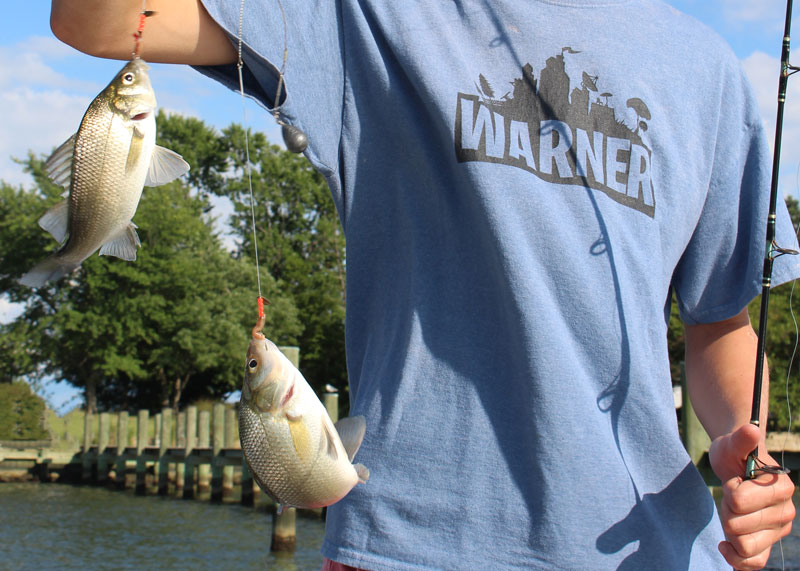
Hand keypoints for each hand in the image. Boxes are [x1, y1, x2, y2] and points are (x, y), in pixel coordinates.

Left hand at [708, 423, 794, 569]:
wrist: (736, 468)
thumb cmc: (734, 455)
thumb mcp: (732, 444)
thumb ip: (741, 439)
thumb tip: (751, 429)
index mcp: (781, 488)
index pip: (739, 501)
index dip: (728, 491)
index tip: (733, 481)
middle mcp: (785, 512)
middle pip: (738, 526)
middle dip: (726, 511)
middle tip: (730, 497)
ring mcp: (777, 531)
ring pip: (745, 546)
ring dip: (729, 531)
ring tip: (732, 514)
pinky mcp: (767, 544)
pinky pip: (754, 563)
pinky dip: (736, 559)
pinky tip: (725, 545)